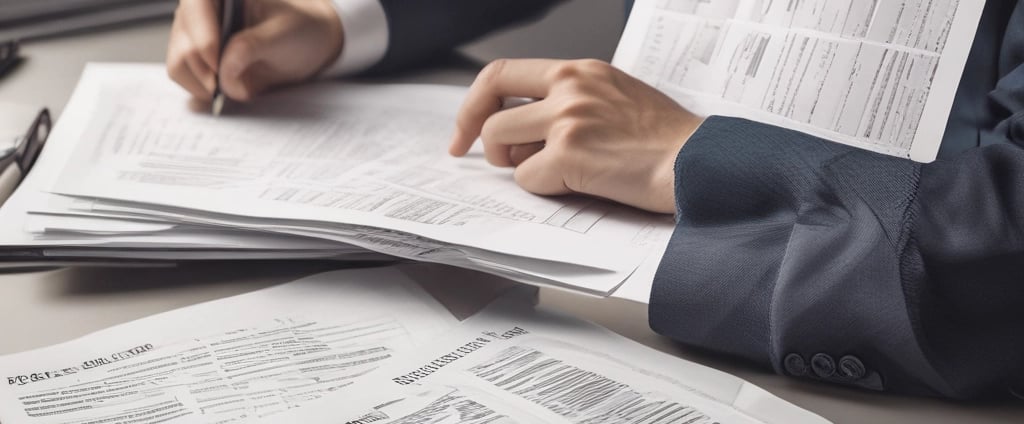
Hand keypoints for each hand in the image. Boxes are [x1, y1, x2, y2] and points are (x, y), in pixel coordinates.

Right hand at [166, 0, 342, 101]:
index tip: (220, 67)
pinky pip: (186, 78)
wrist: (310, 44)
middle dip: (207, 71)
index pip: (196, 6)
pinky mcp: (196, 57)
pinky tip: (227, 89)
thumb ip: (251, 48)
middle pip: (183, 42)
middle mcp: (202, 9)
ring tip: (236, 87)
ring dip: (204, 85)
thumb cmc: (302, 29)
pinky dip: (203, 90)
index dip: (204, 39)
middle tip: (235, 86)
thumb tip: (223, 72)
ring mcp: (195, 33)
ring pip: (178, 64)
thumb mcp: (283, 35)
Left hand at [449, 59, 703, 213]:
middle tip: (479, 157)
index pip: (503, 72)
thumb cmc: (666, 141)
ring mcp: (568, 118)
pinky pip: (526, 177)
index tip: (468, 127)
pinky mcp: (570, 153)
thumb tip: (527, 128)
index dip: (475, 102)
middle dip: (479, 137)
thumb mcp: (617, 97)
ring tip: (551, 171)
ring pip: (499, 142)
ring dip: (514, 164)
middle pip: (491, 107)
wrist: (697, 162)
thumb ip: (573, 102)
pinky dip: (543, 189)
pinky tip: (577, 185)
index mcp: (580, 70)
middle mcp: (570, 87)